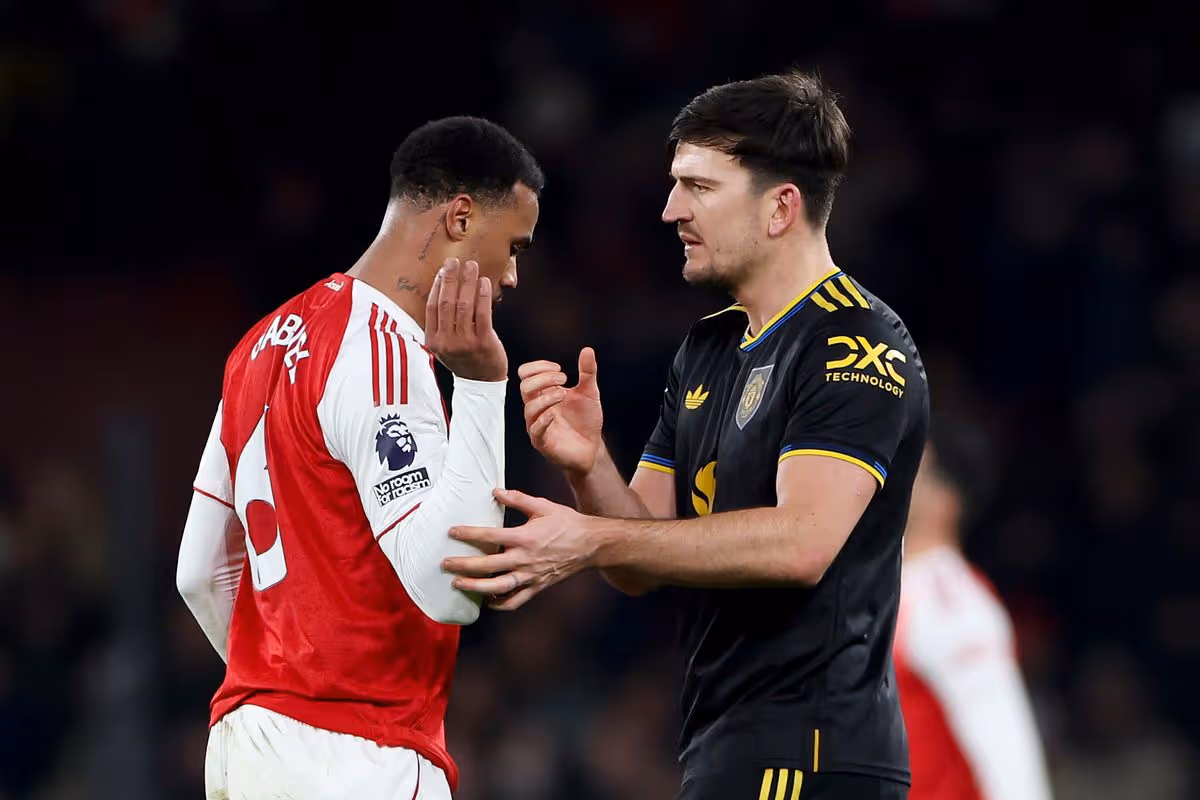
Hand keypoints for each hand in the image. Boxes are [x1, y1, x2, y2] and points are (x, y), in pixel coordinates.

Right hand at [424, 258, 506, 381]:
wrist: (481, 383)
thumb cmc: (464, 359)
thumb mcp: (445, 345)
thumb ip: (441, 324)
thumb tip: (443, 288)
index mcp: (433, 341)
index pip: (432, 307)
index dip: (438, 286)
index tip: (443, 271)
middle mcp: (446, 342)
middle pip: (446, 303)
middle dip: (451, 279)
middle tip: (455, 262)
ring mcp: (465, 343)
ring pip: (464, 306)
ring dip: (467, 282)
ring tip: (471, 266)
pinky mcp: (483, 342)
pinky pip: (482, 314)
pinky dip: (482, 295)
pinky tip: (483, 282)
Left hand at [443, 488, 597, 610]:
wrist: (591, 544)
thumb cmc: (567, 523)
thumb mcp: (543, 506)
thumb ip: (517, 498)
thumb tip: (495, 491)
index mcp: (525, 537)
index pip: (490, 535)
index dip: (468, 534)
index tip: (452, 532)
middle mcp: (525, 558)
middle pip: (488, 565)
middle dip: (463, 565)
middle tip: (445, 564)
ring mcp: (531, 575)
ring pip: (498, 587)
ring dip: (475, 587)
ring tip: (458, 584)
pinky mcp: (537, 586)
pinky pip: (515, 600)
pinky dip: (499, 603)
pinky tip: (487, 599)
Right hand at [519, 348, 602, 474]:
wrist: (592, 448)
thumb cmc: (586, 421)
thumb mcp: (590, 392)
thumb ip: (588, 372)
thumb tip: (588, 350)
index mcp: (543, 393)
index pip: (526, 374)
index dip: (539, 367)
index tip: (559, 369)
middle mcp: (537, 407)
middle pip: (525, 386)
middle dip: (544, 378)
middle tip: (564, 379)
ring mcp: (537, 424)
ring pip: (529, 407)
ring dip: (547, 397)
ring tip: (564, 395)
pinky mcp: (541, 441)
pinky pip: (535, 428)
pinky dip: (544, 419)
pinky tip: (556, 414)